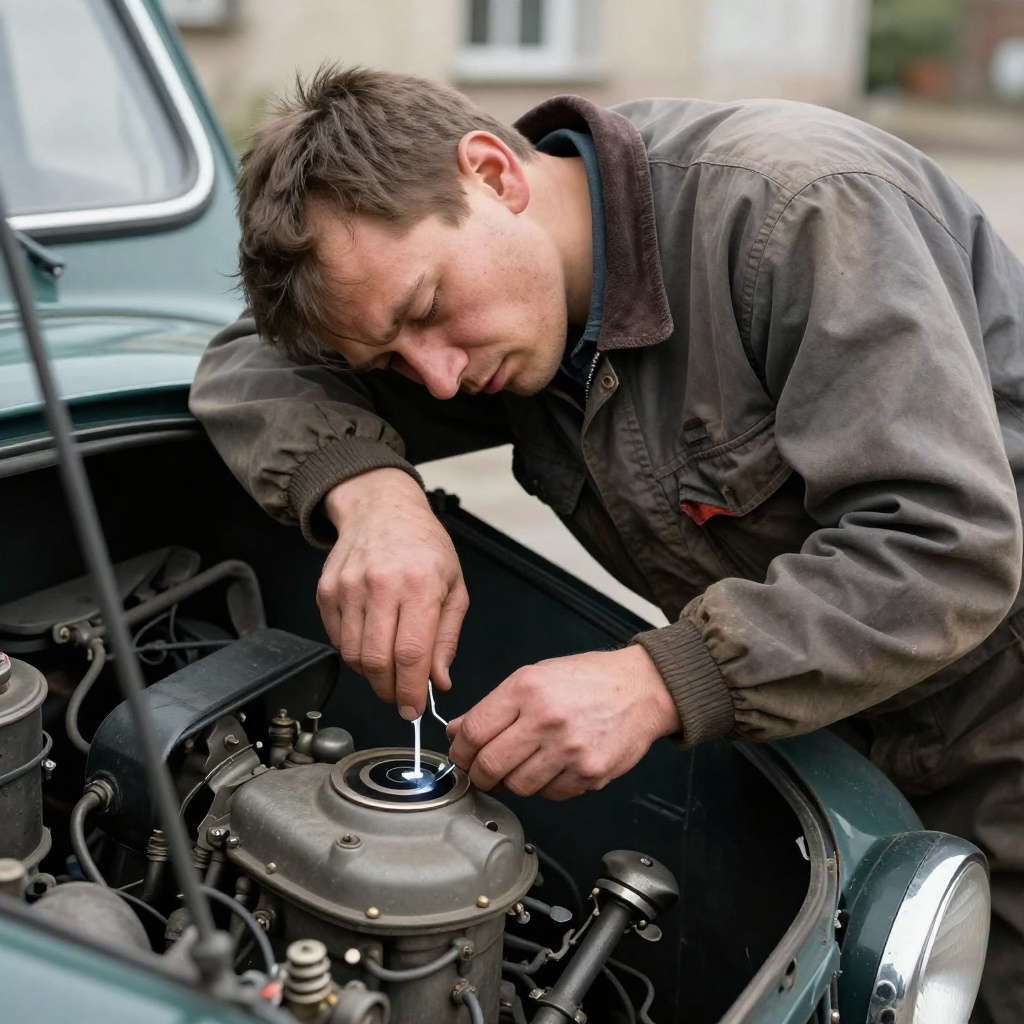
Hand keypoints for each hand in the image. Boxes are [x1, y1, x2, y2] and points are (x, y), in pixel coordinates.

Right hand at [318, 468, 468, 718]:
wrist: (381, 508)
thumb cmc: (424, 546)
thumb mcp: (454, 586)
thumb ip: (447, 638)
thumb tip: (438, 681)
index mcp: (420, 584)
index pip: (412, 653)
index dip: (411, 690)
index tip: (414, 709)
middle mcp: (381, 584)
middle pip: (378, 661)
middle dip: (390, 691)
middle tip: (400, 699)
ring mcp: (349, 587)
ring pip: (354, 655)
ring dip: (372, 676)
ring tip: (389, 672)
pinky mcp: (327, 591)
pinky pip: (337, 639)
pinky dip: (354, 654)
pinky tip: (371, 645)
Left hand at [446, 646, 680, 799]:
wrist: (641, 688)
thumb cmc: (587, 680)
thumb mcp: (534, 677)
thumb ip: (493, 706)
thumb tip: (457, 731)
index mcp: (526, 689)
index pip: (473, 732)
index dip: (460, 751)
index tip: (462, 756)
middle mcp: (546, 719)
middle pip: (490, 766)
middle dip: (479, 775)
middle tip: (483, 772)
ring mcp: (569, 749)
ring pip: (518, 786)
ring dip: (513, 782)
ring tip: (524, 765)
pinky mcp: (589, 773)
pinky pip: (551, 795)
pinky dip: (546, 787)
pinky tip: (553, 767)